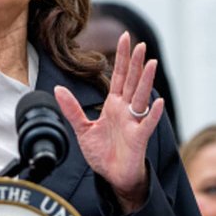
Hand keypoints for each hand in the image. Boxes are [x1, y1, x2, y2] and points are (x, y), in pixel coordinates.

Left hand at [55, 32, 163, 212]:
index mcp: (113, 105)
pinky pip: (147, 123)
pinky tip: (157, 101)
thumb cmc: (103, 153)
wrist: (113, 177)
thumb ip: (72, 109)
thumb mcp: (83, 129)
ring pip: (141, 97)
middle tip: (139, 44)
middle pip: (131, 82)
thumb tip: (57, 89)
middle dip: (135, 63)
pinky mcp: (139, 138)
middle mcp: (126, 110)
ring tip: (150, 63)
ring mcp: (134, 123)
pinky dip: (152, 113)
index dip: (122, 58)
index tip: (126, 38)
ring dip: (145, 80)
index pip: (118, 76)